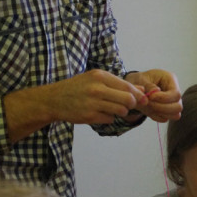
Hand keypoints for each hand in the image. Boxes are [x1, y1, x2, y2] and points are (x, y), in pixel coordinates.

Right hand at [3, 69, 148, 141]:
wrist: (54, 99)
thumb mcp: (96, 79)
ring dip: (120, 112)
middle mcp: (97, 88)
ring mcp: (93, 103)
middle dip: (131, 104)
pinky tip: (99, 113)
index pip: (128, 87)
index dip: (138, 95)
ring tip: (110, 108)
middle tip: (125, 105)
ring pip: (121, 111)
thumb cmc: (78, 88)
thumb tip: (142, 91)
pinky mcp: (89, 116)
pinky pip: (110, 119)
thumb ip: (119, 84)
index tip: (142, 99)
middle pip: (128, 100)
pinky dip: (108, 118)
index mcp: (99, 76)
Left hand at [125, 69, 181, 121]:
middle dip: (162, 108)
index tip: (150, 97)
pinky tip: (149, 109)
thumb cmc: (140, 79)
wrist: (136, 87)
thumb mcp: (141, 79)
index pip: (176, 94)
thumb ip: (148, 85)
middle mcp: (175, 92)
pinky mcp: (167, 111)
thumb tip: (156, 91)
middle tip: (148, 103)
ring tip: (148, 106)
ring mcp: (173, 103)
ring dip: (160, 113)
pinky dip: (156, 116)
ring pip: (175, 115)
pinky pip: (166, 118)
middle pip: (178, 106)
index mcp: (171, 80)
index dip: (164, 98)